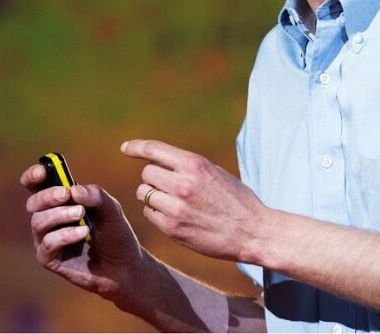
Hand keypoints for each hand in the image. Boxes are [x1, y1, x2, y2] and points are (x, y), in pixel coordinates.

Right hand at [21, 165, 142, 300]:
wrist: (125, 266)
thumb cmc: (115, 234)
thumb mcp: (111, 209)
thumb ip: (95, 195)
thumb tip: (73, 191)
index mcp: (60, 203)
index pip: (36, 186)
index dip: (34, 175)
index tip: (44, 169)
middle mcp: (49, 220)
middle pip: (33, 202)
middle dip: (47, 196)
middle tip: (67, 194)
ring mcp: (47, 240)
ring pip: (38, 222)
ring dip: (59, 215)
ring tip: (81, 214)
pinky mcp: (50, 259)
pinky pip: (47, 244)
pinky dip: (64, 235)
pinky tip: (83, 233)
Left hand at [121, 139, 268, 263]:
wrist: (253, 232)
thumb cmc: (237, 201)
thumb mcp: (215, 174)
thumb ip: (188, 168)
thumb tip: (160, 163)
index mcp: (195, 165)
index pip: (155, 150)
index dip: (137, 147)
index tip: (125, 148)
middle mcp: (183, 184)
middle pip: (147, 173)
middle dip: (154, 178)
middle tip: (169, 185)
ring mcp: (176, 208)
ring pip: (143, 194)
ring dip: (153, 195)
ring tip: (172, 201)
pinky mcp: (172, 229)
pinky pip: (149, 213)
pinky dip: (156, 212)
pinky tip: (174, 215)